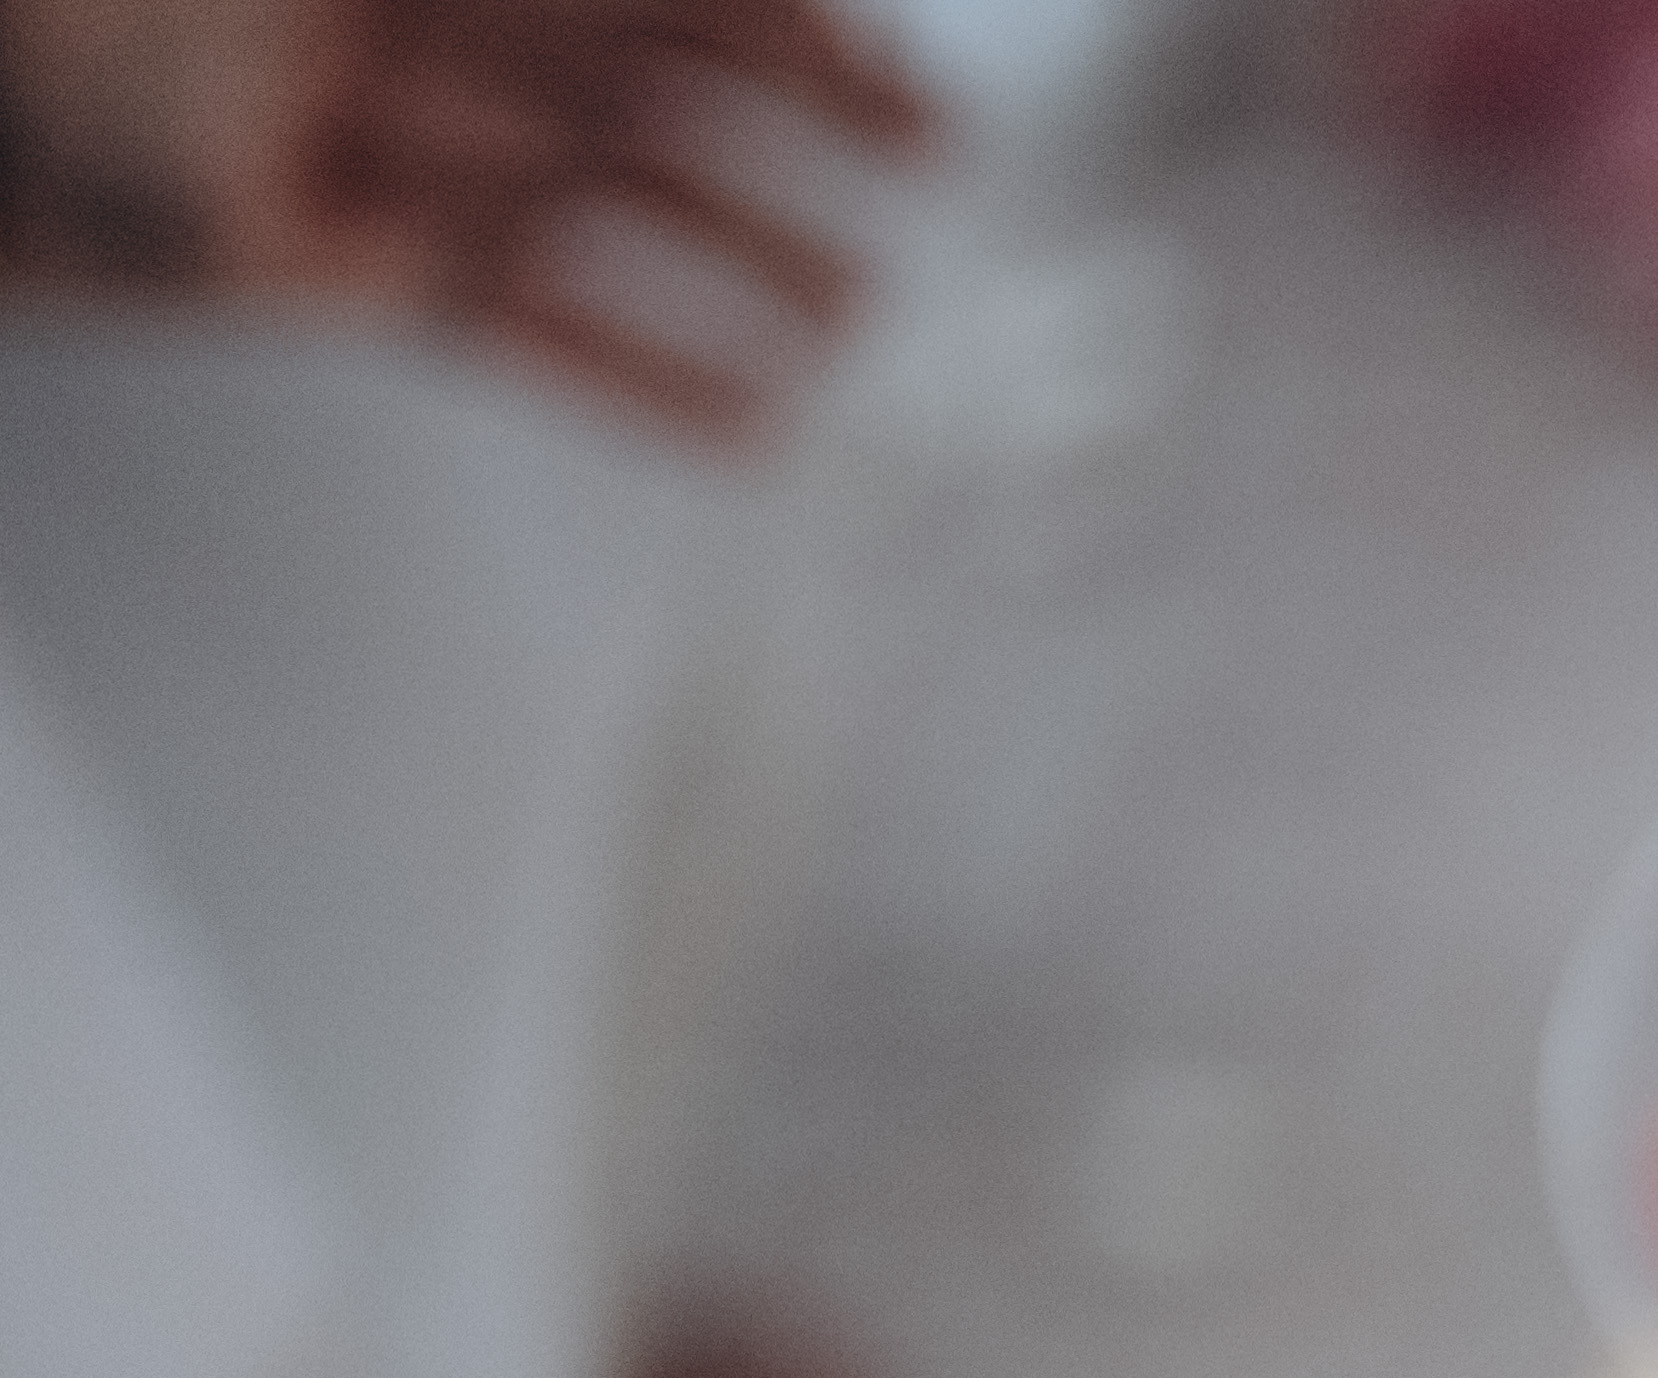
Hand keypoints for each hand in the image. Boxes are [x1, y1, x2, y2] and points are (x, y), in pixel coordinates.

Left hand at [0, 0, 928, 428]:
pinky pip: (525, 318)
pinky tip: (745, 429)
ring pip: (611, 192)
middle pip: (655, 57)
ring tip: (852, 325)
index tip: (899, 88)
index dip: (791, 22)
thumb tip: (744, 3)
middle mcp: (417, 10)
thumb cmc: (99, 14)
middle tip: (931, 175)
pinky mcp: (345, 261)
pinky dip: (636, 376)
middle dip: (799, 116)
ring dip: (743, 258)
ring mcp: (385, 135)